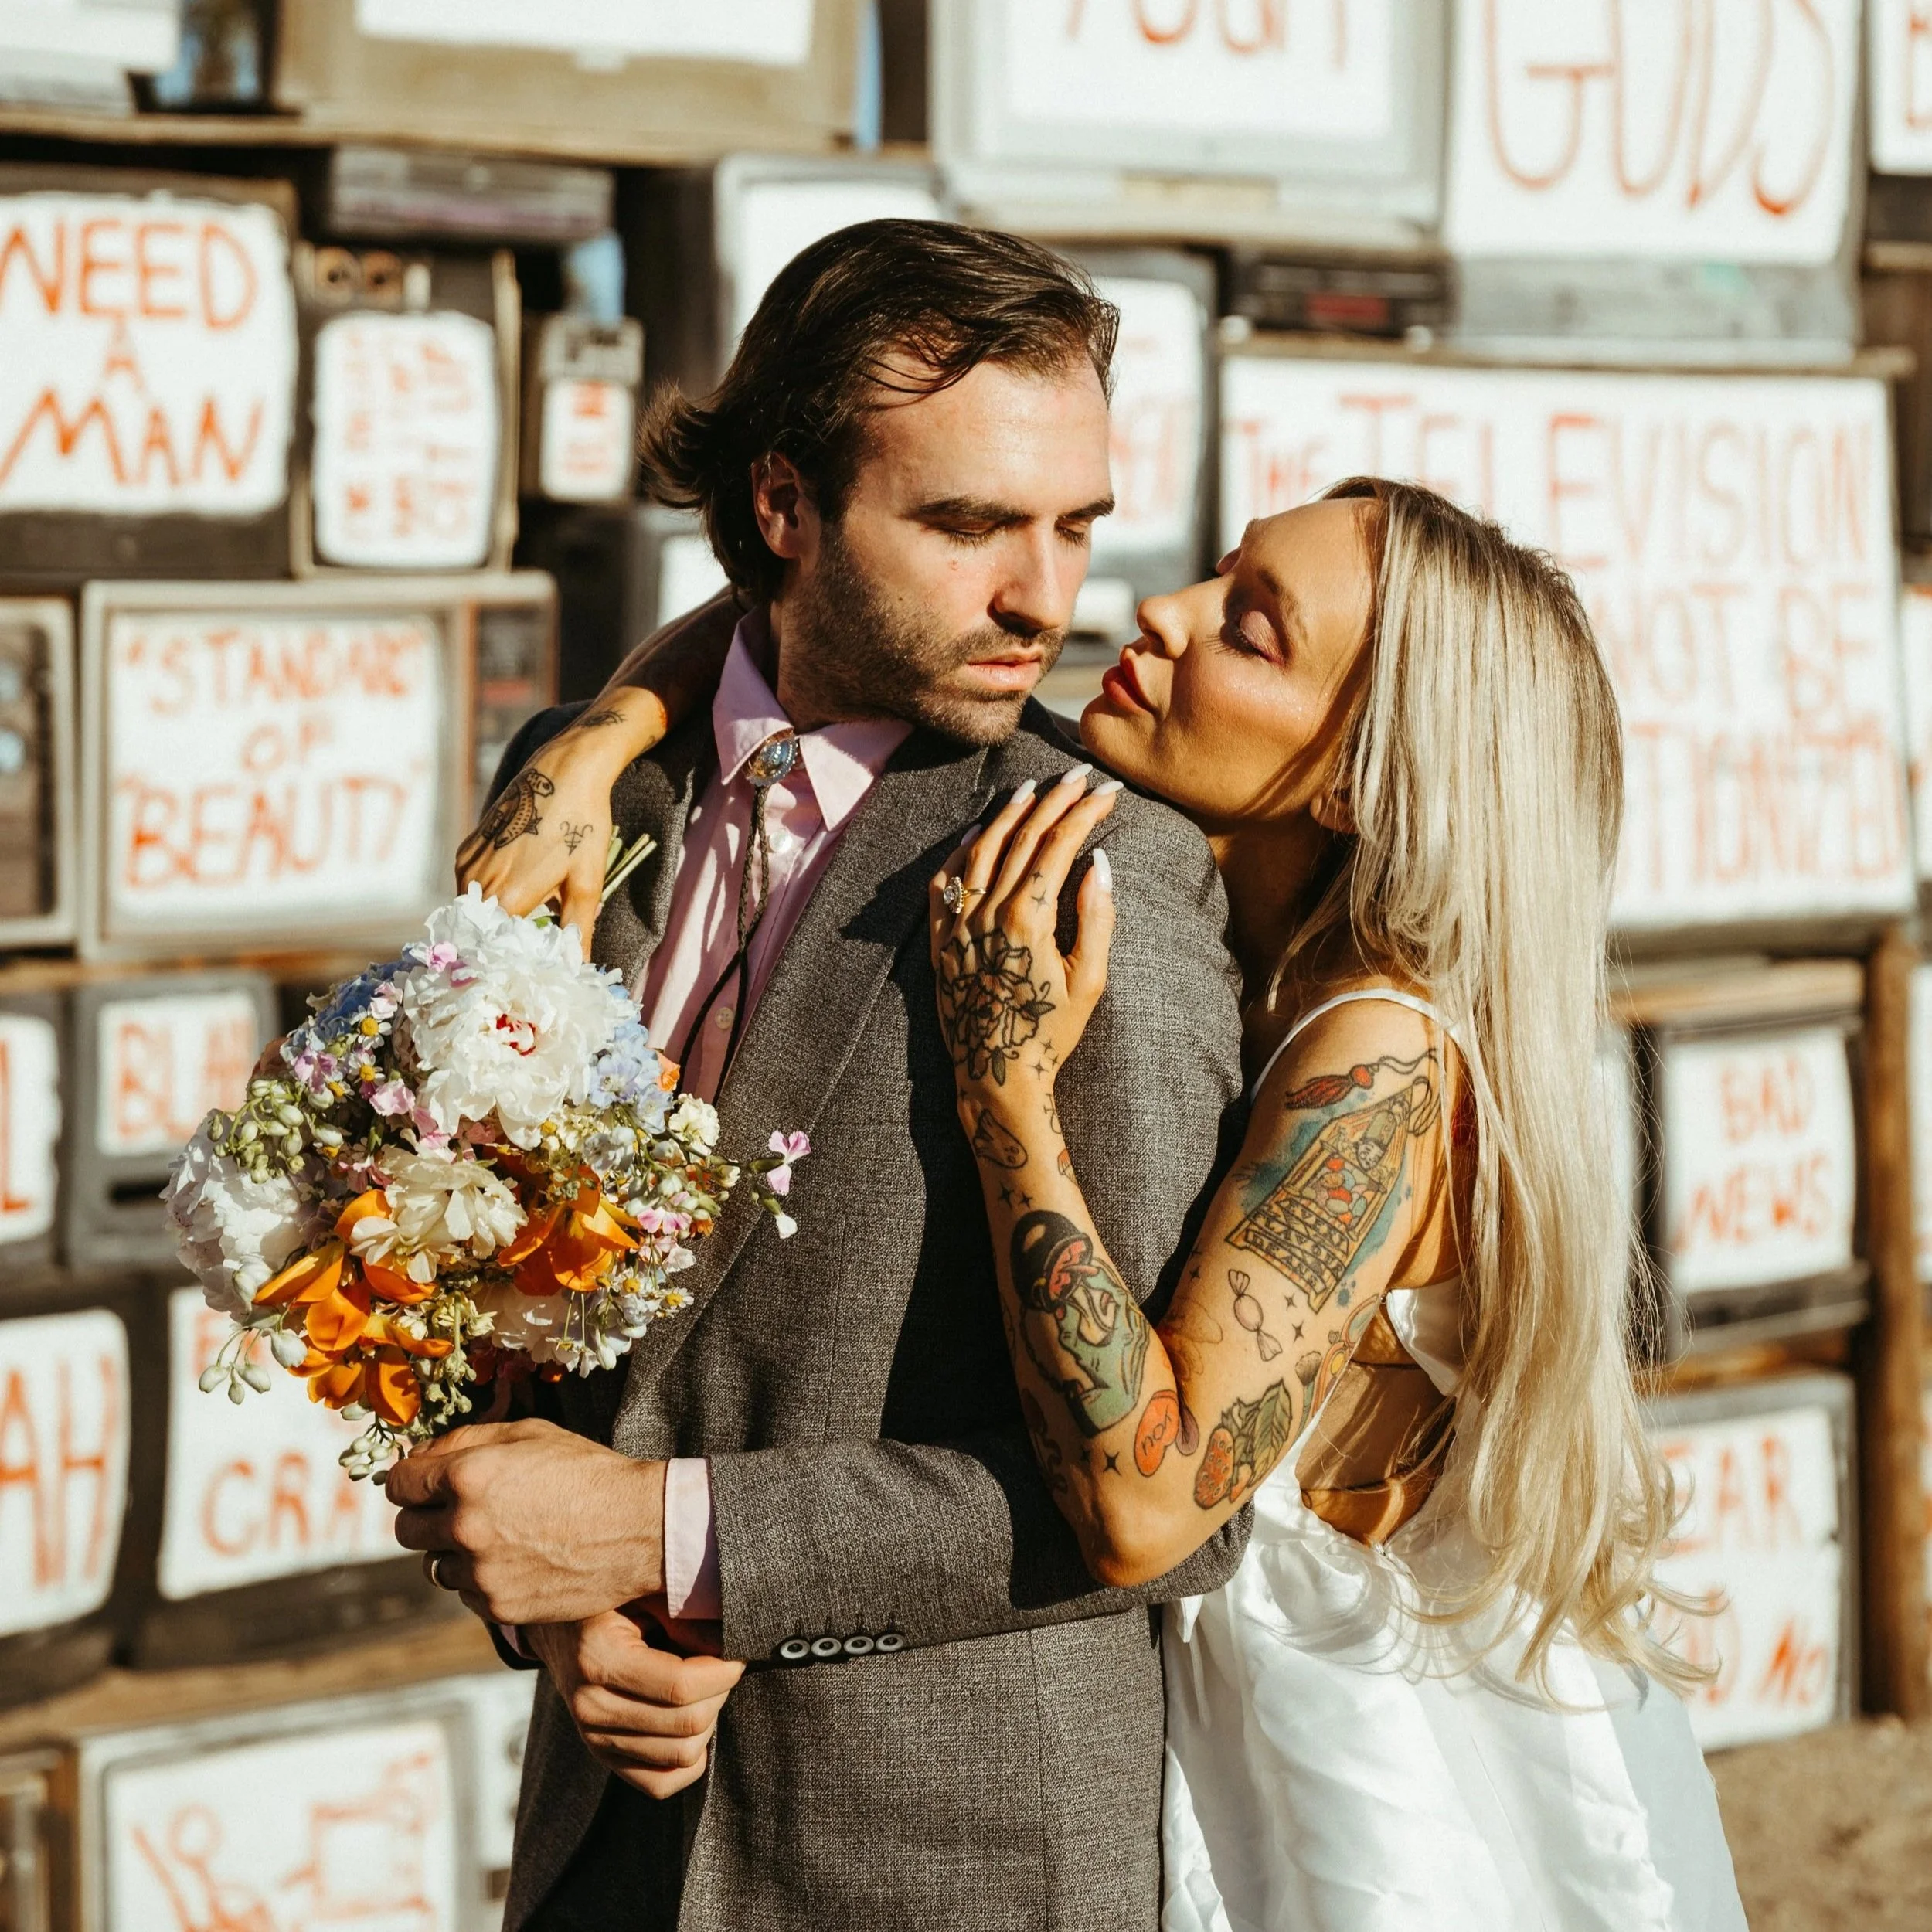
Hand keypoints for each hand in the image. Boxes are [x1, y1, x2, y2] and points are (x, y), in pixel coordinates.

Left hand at [387, 1419, 664, 1624]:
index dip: (412, 1480)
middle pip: (406, 1529)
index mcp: (467, 1475)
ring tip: (497, 1537)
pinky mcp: (497, 1606)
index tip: (426, 1483)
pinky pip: (464, 1593)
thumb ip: (467, 1440)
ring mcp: (479, 1571)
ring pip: (433, 1565)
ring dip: (453, 1552)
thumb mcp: (530, 1434)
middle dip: (426, 1517)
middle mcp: (464, 1526)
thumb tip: (419, 1457)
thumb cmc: (586, 1472)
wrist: (637, 1528)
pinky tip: (516, 1561)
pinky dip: (480, 1579)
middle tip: (461, 1510)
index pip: (399, 1483)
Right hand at [455, 709, 631, 950]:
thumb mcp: (587, 883)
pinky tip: (517, 894)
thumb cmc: (582, 825)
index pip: (495, 949)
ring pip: (476, 910)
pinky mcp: (466, 848)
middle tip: (531, 954)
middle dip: (504, 945)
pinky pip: (472, 887)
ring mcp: (468, 862)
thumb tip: (578, 969)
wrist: (564, 771)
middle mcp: (478, 881)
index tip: (528, 971)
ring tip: (526, 926)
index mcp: (507, 895)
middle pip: (483, 932)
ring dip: (496, 919)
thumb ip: (578, 931)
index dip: (512, 963)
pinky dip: (491, 896)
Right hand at [525, 1611, 743, 1797]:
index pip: (680, 1686)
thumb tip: (728, 1646)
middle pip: (686, 1725)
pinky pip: (659, 1783)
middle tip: (722, 1665)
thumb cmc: (610, 1598)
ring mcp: (593, 1738)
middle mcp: (590, 1706)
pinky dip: (689, 1759)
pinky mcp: (602, 1755)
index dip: (723, 1672)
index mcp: (599, 1657)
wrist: (560, 1625)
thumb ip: (684, 1613)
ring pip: (679, 1756)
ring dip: (708, 1722)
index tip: (738, 1653)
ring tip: (706, 1688)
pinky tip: (693, 1722)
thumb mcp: (643, 1589)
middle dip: (719, 1694)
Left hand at [927, 768, 1118, 1123]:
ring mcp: (959, 924)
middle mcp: (988, 913)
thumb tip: (1100, 862)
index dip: (1084, 812)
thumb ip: (1096, 918)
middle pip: (1022, 838)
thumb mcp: (1089, 981)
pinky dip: (961, 852)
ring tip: (1030, 790)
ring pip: (981, 851)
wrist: (996, 1074)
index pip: (1058, 846)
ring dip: (1008, 815)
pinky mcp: (941, 940)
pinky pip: (944, 883)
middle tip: (1077, 776)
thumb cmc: (1051, 1033)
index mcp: (1029, 920)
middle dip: (1053, 801)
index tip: (1107, 791)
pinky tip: (977, 833)